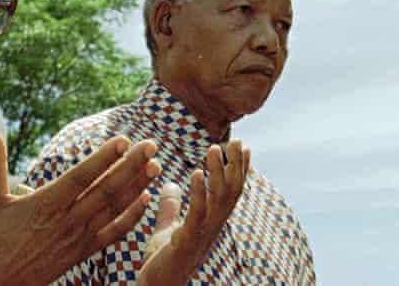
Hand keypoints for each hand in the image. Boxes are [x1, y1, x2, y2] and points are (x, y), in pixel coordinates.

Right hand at [0, 125, 161, 285]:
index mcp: (46, 205)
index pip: (81, 176)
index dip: (104, 158)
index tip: (124, 140)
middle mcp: (67, 221)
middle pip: (105, 190)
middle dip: (131, 166)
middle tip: (151, 145)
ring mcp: (78, 238)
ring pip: (113, 209)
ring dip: (137, 187)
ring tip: (155, 166)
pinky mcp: (83, 252)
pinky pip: (113, 233)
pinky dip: (131, 217)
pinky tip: (145, 200)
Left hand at [138, 140, 249, 285]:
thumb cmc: (161, 263)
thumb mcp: (167, 229)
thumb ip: (171, 209)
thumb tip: (170, 186)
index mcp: (209, 222)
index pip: (229, 191)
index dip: (239, 170)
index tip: (243, 146)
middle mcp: (212, 228)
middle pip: (231, 192)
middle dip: (236, 166)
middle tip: (237, 140)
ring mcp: (202, 235)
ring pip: (219, 200)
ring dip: (219, 173)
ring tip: (215, 149)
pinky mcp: (186, 242)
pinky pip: (197, 214)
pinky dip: (199, 192)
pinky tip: (196, 173)